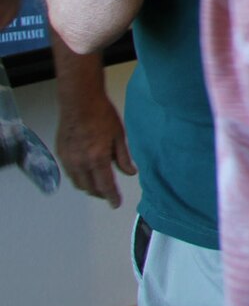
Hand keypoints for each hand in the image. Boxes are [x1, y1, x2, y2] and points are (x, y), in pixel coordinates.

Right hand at [57, 83, 134, 206]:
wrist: (79, 101)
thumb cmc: (102, 115)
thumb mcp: (119, 136)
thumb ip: (123, 157)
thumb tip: (130, 172)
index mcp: (97, 158)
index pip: (105, 186)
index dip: (112, 197)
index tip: (116, 204)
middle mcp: (80, 162)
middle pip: (89, 188)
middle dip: (100, 194)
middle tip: (109, 194)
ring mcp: (68, 158)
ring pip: (77, 182)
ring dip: (88, 187)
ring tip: (98, 184)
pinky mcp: (61, 153)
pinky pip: (70, 172)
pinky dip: (79, 177)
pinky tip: (86, 172)